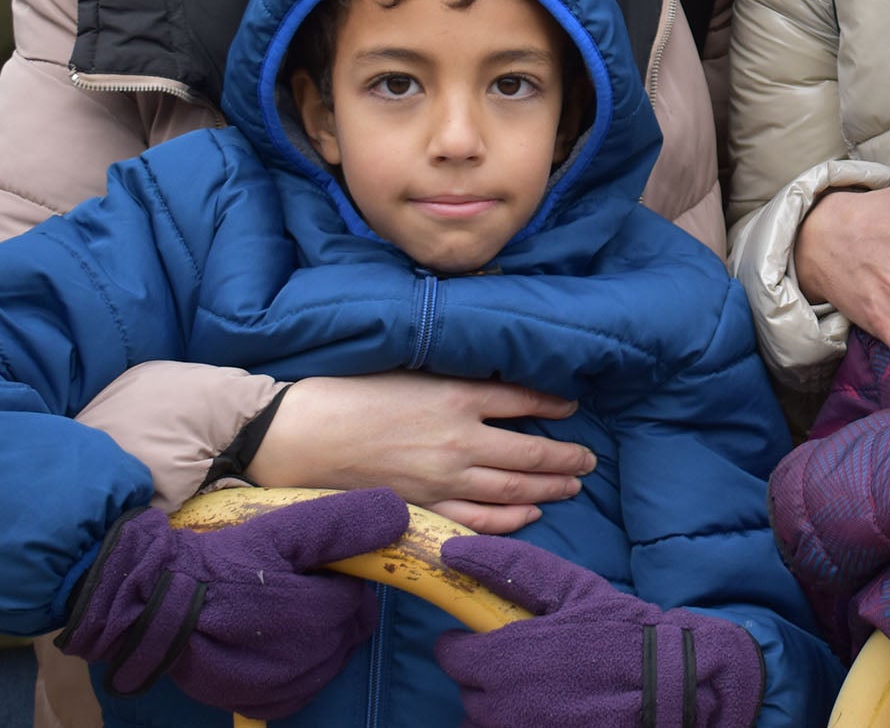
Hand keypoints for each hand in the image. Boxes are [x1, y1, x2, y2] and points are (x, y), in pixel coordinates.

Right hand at [58, 487, 405, 716]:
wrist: (152, 606)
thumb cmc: (220, 563)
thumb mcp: (282, 530)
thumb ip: (342, 524)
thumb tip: (399, 514)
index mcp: (324, 615)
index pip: (356, 595)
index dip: (334, 577)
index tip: (305, 566)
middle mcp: (312, 659)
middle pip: (345, 628)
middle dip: (327, 606)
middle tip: (285, 587)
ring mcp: (287, 686)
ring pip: (325, 657)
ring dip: (311, 637)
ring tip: (269, 613)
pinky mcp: (262, 704)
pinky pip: (298, 687)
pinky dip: (291, 667)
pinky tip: (263, 644)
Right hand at [246, 374, 595, 533]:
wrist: (301, 434)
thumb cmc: (350, 393)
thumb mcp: (412, 369)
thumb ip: (455, 381)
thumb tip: (493, 384)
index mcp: (457, 396)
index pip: (525, 400)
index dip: (555, 405)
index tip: (573, 408)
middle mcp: (460, 440)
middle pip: (530, 453)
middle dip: (566, 458)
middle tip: (588, 460)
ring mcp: (443, 479)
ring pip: (513, 490)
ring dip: (550, 488)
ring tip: (573, 485)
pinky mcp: (424, 507)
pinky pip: (479, 519)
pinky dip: (511, 520)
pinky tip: (530, 514)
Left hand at [435, 534, 763, 727]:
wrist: (671, 687)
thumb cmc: (620, 633)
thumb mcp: (571, 588)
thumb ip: (510, 567)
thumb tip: (452, 549)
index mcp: (501, 659)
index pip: (451, 656)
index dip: (466, 642)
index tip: (486, 636)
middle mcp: (499, 706)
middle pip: (468, 692)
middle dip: (487, 674)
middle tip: (523, 660)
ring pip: (484, 721)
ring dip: (499, 707)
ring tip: (536, 691)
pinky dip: (521, 723)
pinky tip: (549, 711)